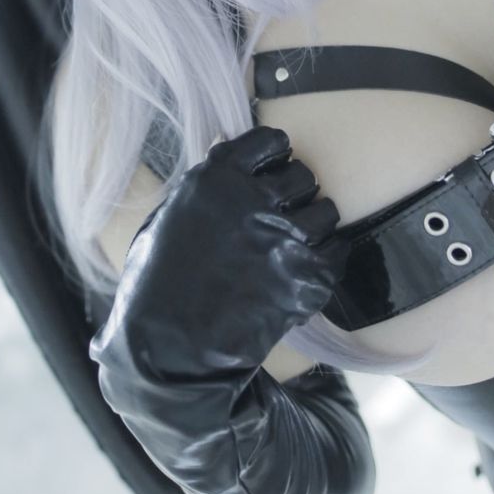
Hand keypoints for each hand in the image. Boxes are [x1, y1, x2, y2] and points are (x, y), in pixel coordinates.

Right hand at [90, 127, 372, 493]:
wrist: (172, 351)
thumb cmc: (157, 286)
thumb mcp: (167, 219)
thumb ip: (205, 186)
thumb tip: (227, 150)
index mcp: (216, 177)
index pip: (272, 142)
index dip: (271, 161)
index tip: (265, 178)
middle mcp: (255, 199)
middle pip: (304, 175)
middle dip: (293, 196)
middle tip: (275, 222)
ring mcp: (285, 237)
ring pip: (327, 211)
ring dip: (312, 228)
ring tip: (286, 252)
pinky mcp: (307, 276)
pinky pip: (336, 252)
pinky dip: (321, 264)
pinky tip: (294, 278)